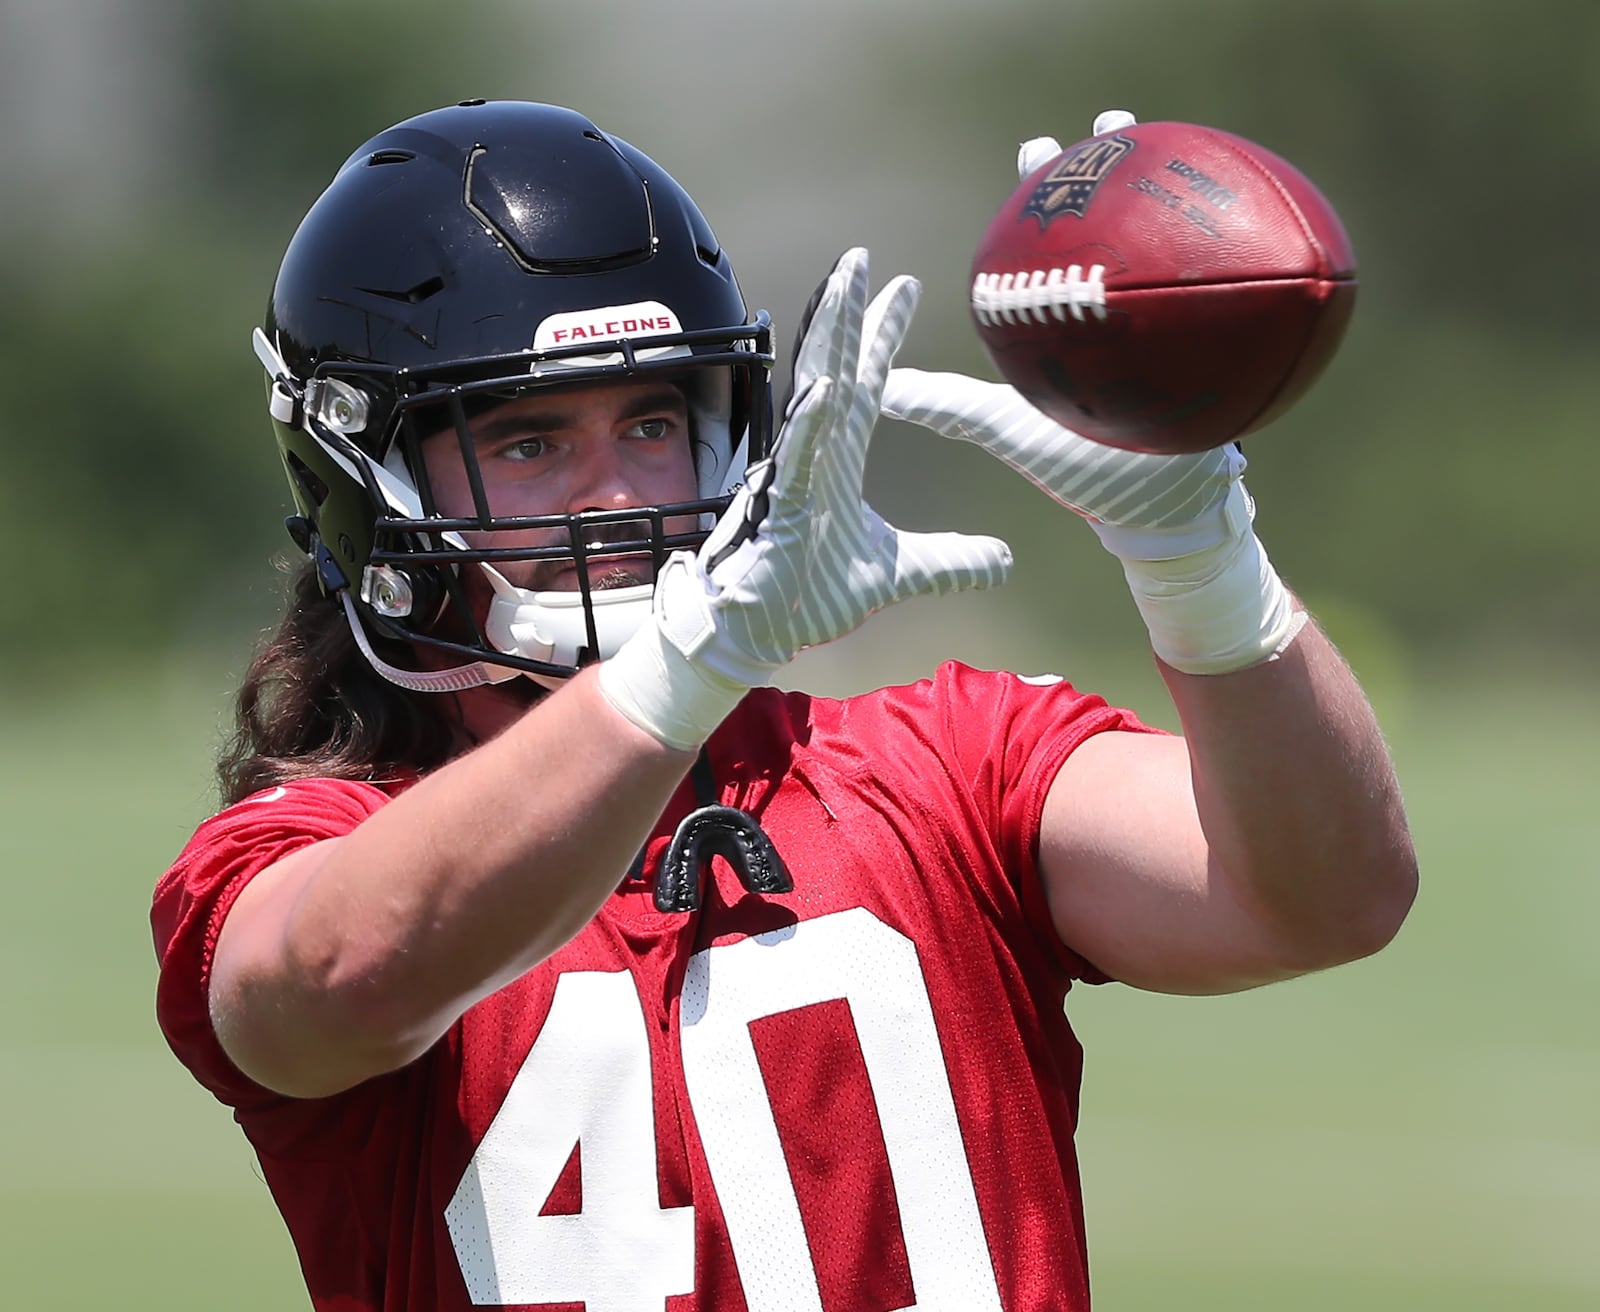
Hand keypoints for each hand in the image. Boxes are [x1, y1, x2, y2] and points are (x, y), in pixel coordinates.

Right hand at [601, 248, 1012, 747]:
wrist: (760, 632)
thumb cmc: (810, 594)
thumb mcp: (900, 575)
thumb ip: (950, 561)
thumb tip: (1003, 561)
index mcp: (838, 459)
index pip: (868, 384)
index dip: (883, 336)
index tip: (905, 287)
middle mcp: (813, 455)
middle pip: (836, 370)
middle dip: (852, 315)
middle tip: (866, 258)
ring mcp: (793, 477)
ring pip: (812, 396)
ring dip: (830, 345)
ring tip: (842, 293)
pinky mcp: (779, 510)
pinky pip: (797, 461)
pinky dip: (811, 426)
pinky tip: (827, 391)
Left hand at [881, 103, 1303, 676]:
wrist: (1164, 509)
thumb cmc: (1086, 472)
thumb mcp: (1005, 426)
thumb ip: (946, 404)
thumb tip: (875, 387)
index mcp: (1068, 317)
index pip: (1052, 243)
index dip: (1043, 195)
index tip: (1037, 149)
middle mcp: (1118, 312)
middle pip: (1110, 227)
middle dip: (1108, 171)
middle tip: (1107, 124)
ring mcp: (1170, 324)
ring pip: (1165, 243)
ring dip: (1164, 188)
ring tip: (1162, 138)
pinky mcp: (1219, 339)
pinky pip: (1228, 281)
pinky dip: (1227, 243)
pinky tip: (1238, 205)